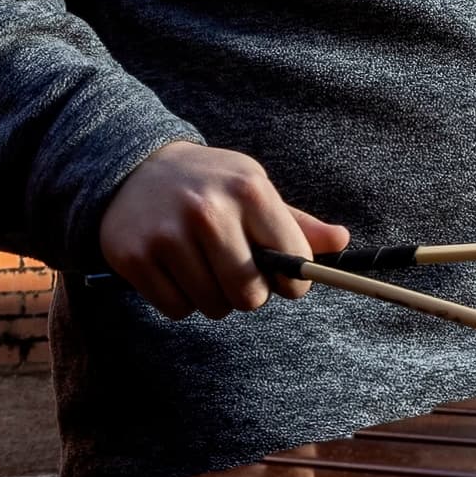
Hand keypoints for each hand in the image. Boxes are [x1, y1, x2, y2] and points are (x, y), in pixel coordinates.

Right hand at [95, 141, 346, 320]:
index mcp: (248, 189)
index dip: (292, 281)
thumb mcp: (252, 188)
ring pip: (213, 307)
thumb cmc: (207, 185)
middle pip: (249, 296)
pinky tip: (174, 270)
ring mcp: (168, 234)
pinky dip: (180, 300)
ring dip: (213, 296)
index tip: (282, 279)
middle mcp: (208, 210)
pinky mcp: (135, 256)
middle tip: (234, 271)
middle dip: (248, 293)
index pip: (292, 262)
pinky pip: (176, 309)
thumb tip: (341, 241)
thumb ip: (296, 223)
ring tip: (201, 264)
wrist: (133, 167)